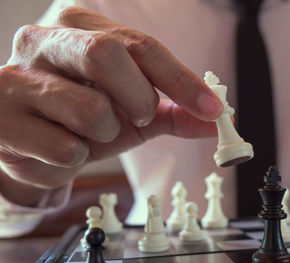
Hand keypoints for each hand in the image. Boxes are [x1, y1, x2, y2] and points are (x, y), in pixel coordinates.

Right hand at [0, 7, 221, 203]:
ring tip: (87, 133)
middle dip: (138, 99)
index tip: (213, 109)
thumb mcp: (132, 111)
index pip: (140, 45)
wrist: (28, 143)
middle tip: (138, 116)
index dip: (182, 80)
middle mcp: (42, 40)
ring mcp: (15, 79)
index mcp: (79, 27)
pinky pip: (67, 148)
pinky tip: (59, 147)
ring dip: (105, 134)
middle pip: (108, 55)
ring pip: (90, 111)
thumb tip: (217, 120)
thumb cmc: (82, 117)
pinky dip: (78, 158)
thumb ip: (174, 111)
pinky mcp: (1, 121)